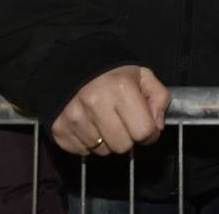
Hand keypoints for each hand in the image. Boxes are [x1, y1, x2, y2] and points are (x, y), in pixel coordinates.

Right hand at [50, 65, 169, 155]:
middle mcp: (95, 104)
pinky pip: (82, 152)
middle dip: (128, 137)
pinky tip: (90, 125)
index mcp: (121, 89)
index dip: (150, 134)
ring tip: (104, 120)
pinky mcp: (59, 129)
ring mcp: (75, 118)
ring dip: (107, 141)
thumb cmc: (112, 73)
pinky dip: (89, 143)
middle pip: (123, 146)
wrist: (72, 66)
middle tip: (123, 122)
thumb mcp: (143, 76)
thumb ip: (159, 99)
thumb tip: (156, 128)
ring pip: (103, 151)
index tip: (146, 128)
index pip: (143, 132)